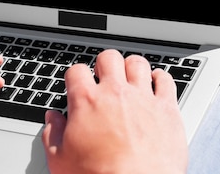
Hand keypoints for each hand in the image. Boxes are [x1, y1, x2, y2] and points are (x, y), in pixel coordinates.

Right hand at [42, 49, 187, 173]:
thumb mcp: (61, 161)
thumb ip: (53, 134)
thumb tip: (52, 120)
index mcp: (87, 102)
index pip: (76, 71)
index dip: (75, 77)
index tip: (78, 85)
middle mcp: (116, 93)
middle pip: (109, 58)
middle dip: (104, 65)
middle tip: (104, 78)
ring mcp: (143, 98)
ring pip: (137, 63)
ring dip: (131, 68)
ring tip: (129, 78)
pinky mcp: (167, 109)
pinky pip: (166, 80)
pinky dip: (160, 78)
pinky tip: (156, 83)